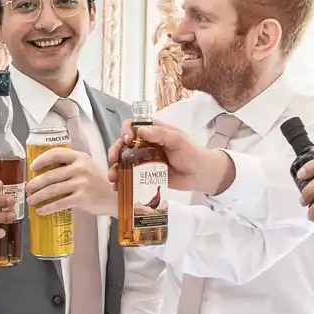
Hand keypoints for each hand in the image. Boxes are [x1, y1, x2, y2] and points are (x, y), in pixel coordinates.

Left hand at [25, 146, 115, 216]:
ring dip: (38, 196)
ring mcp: (82, 183)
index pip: (56, 154)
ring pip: (53, 189)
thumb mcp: (87, 168)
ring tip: (31, 200)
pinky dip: (48, 208)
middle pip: (50, 175)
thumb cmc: (98, 183)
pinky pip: (60, 203)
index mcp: (80, 157)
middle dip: (35, 183)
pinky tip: (41, 210)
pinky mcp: (82, 198)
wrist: (115, 198)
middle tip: (28, 188)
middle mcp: (80, 168)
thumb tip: (44, 173)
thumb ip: (70, 166)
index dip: (41, 160)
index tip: (32, 167)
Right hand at [107, 120, 233, 194]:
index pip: (133, 127)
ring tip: (113, 178)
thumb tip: (140, 131)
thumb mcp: (178, 140)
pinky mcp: (145, 175)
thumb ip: (160, 134)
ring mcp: (143, 161)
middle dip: (114, 152)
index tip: (127, 140)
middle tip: (113, 161)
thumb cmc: (191, 153)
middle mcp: (145, 145)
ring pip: (123, 162)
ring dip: (115, 169)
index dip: (126, 131)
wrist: (200, 175)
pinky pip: (130, 177)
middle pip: (123, 145)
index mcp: (152, 132)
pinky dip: (122, 181)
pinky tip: (118, 187)